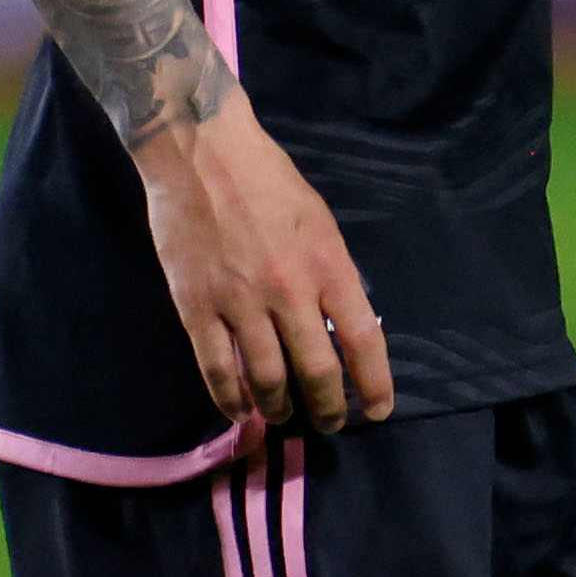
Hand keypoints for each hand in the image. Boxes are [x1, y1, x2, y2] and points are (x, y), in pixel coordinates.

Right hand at [132, 106, 389, 431]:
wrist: (201, 153)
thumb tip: (340, 325)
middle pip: (317, 373)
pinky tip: (240, 411)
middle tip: (328, 423)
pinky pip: (218, 370)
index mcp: (328, 265)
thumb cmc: (267, 180)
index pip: (363, 340)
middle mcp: (289, 292)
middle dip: (328, 409)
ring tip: (282, 417)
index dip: (375, 384)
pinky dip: (231, 400)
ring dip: (279, 409)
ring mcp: (241, 303)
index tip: (378, 410)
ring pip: (267, 380)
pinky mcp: (197, 309)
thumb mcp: (320, 222)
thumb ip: (332, 274)